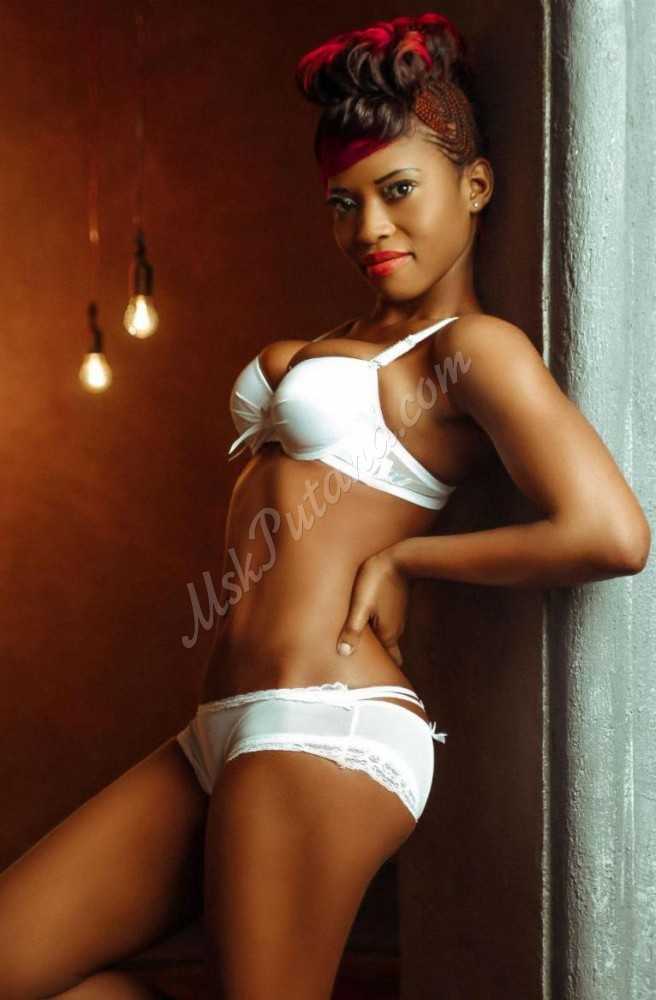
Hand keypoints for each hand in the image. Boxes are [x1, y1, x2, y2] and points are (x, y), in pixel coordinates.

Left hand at [337, 550, 408, 666]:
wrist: (399, 558)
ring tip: (360, 648)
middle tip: (365, 668)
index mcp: (387, 634)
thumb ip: (352, 630)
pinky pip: (385, 624)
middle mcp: (395, 629)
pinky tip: (366, 626)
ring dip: (376, 644)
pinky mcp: (394, 606)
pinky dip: (377, 630)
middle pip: (388, 652)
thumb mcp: (361, 605)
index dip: (384, 671)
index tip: (375, 679)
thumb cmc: (377, 581)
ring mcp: (397, 617)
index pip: (391, 661)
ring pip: (386, 637)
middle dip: (379, 660)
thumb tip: (343, 653)